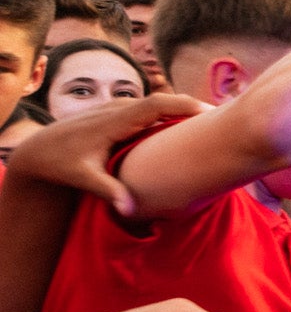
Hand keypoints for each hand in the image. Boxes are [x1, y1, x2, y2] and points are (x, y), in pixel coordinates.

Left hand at [4, 92, 205, 218]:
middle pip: (166, 101)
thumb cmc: (62, 164)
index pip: (157, 105)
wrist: (41, 148)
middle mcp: (121, 109)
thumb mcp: (84, 177)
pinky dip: (174, 117)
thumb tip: (130, 211)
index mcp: (116, 119)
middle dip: (196, 107)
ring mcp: (121, 109)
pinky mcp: (123, 115)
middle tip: (228, 120)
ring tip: (215, 126)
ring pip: (161, 106)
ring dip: (186, 112)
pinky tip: (189, 132)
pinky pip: (154, 112)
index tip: (212, 113)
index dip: (186, 106)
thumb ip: (109, 190)